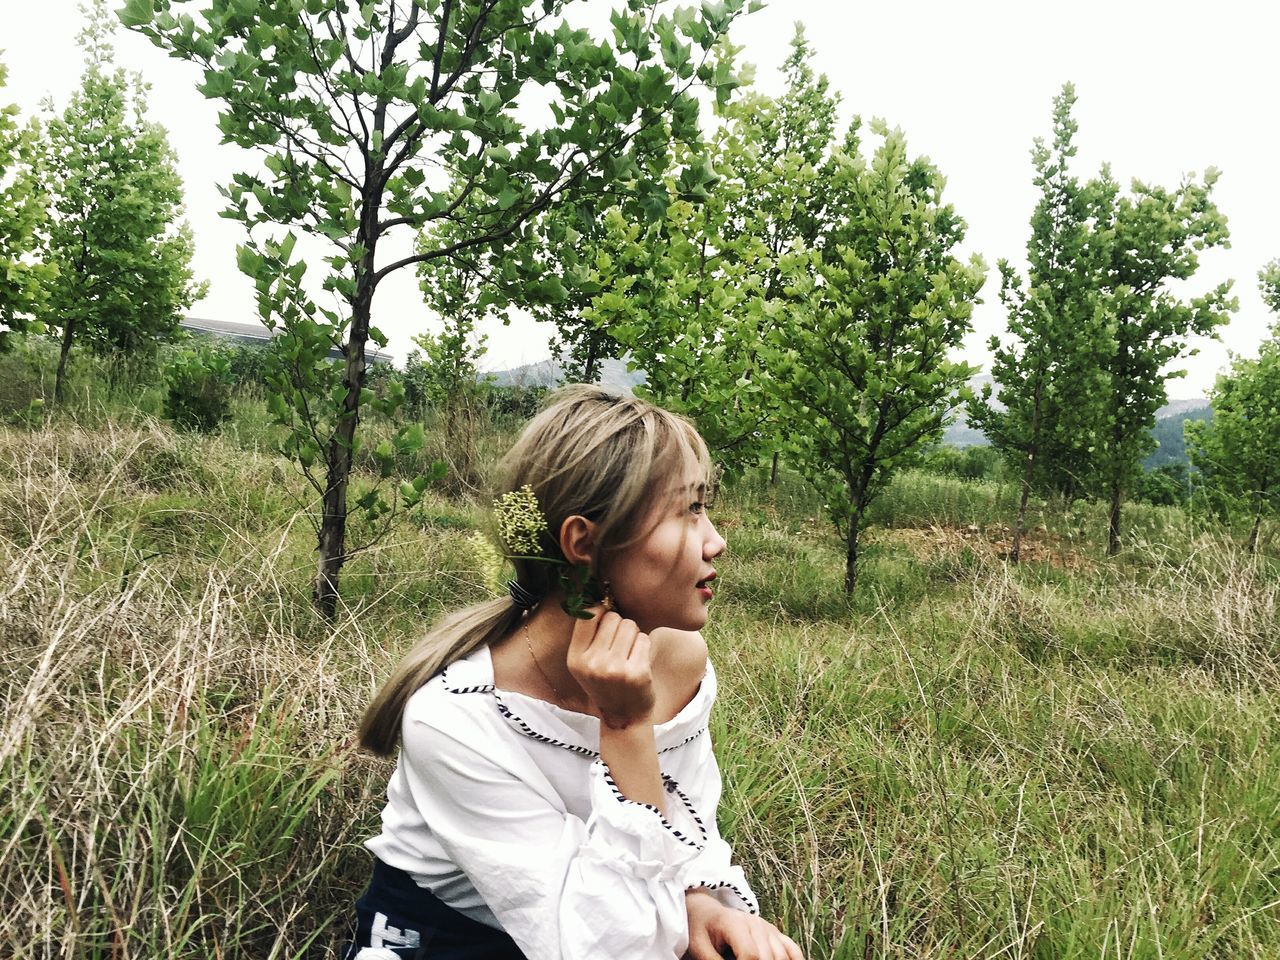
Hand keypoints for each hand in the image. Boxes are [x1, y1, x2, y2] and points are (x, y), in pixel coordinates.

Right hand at [566, 607, 654, 729]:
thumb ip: (589, 634)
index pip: (588, 614)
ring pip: (630, 625)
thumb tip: (601, 595)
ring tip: (629, 653)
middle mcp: (592, 663)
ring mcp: (615, 669)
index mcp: (575, 658)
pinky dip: (643, 646)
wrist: (623, 718)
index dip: (601, 611)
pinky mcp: (636, 673)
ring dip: (633, 635)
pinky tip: (638, 662)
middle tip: (620, 645)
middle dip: (620, 625)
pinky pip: (644, 639)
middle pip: (613, 617)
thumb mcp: (585, 663)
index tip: (606, 619)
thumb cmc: (606, 683)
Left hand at [685, 891, 803, 959]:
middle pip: (768, 956)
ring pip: (781, 955)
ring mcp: (767, 927)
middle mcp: (755, 923)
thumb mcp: (699, 948)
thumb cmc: (700, 930)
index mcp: (734, 923)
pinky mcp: (774, 933)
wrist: (706, 912)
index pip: (750, 954)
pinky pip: (792, 949)